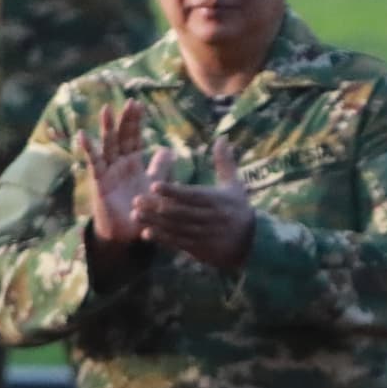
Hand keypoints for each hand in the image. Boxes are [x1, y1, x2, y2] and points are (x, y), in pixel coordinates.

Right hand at [74, 101, 153, 246]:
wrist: (126, 235)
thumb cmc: (139, 211)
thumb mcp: (153, 186)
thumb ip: (159, 168)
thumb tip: (168, 150)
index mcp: (132, 163)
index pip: (134, 137)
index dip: (135, 122)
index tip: (139, 104)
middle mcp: (119, 164)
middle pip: (121, 137)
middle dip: (125, 120)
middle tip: (130, 102)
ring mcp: (108, 171)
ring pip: (107, 145)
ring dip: (107, 128)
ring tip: (107, 110)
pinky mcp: (99, 182)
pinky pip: (94, 163)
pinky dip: (88, 148)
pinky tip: (83, 134)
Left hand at [139, 143, 257, 268]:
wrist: (251, 244)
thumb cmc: (238, 209)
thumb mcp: (235, 186)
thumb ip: (225, 162)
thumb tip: (222, 138)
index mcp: (217, 201)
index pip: (192, 195)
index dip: (173, 191)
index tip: (154, 185)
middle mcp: (211, 218)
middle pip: (180, 212)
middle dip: (156, 207)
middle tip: (135, 200)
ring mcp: (205, 235)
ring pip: (176, 228)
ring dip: (155, 223)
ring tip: (135, 215)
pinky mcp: (200, 249)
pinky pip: (179, 244)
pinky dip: (162, 239)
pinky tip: (146, 234)